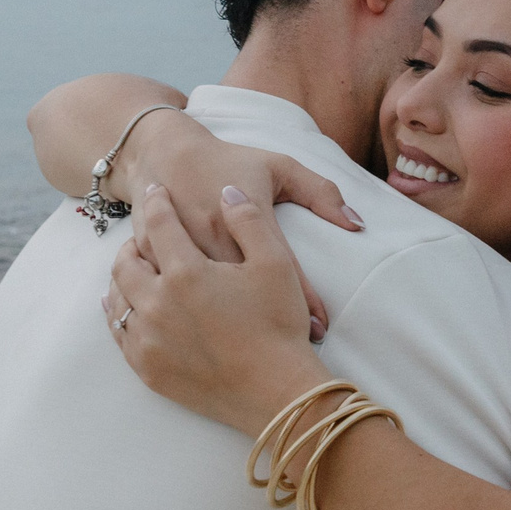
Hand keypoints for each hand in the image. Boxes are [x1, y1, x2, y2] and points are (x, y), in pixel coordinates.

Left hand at [105, 184, 330, 434]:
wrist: (277, 394)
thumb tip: (227, 192)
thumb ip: (248, 220)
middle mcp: (157, 304)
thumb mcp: (276, 263)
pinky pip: (119, 333)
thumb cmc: (280, 326)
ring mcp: (148, 339)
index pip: (158, 224)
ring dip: (122, 277)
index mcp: (186, 272)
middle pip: (126, 261)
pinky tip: (124, 306)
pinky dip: (118, 313)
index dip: (156, 202)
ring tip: (135, 269)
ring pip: (117, 297)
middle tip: (144, 237)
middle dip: (132, 242)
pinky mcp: (148, 369)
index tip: (156, 191)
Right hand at [121, 115, 360, 341]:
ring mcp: (177, 248)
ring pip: (205, 297)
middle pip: (242, 289)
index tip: (321, 327)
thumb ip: (321, 192)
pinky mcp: (154, 258)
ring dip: (229, 327)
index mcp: (243, 213)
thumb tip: (357, 224)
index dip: (305, 299)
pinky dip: (193, 316)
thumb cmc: (228, 161)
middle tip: (293, 354)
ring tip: (253, 356)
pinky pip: (172, 294)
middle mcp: (210, 233)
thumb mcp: (278, 166)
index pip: (281, 264)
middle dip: (268, 322)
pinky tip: (209, 341)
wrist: (162, 153)